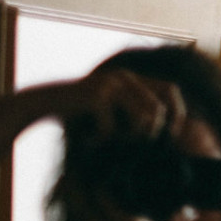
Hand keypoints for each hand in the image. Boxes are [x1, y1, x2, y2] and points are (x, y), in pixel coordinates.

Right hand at [44, 68, 188, 143]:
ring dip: (126, 138)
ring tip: (108, 140)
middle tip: (129, 144)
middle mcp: (124, 76)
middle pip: (158, 110)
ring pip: (141, 120)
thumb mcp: (114, 114)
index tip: (170, 138)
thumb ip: (138, 119)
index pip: (171, 89)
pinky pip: (112, 127)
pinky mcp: (95, 94)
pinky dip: (101, 139)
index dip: (177, 113)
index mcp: (133, 78)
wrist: (43, 103)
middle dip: (149, 134)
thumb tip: (172, 140)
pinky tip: (90, 140)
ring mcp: (109, 83)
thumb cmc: (82, 115)